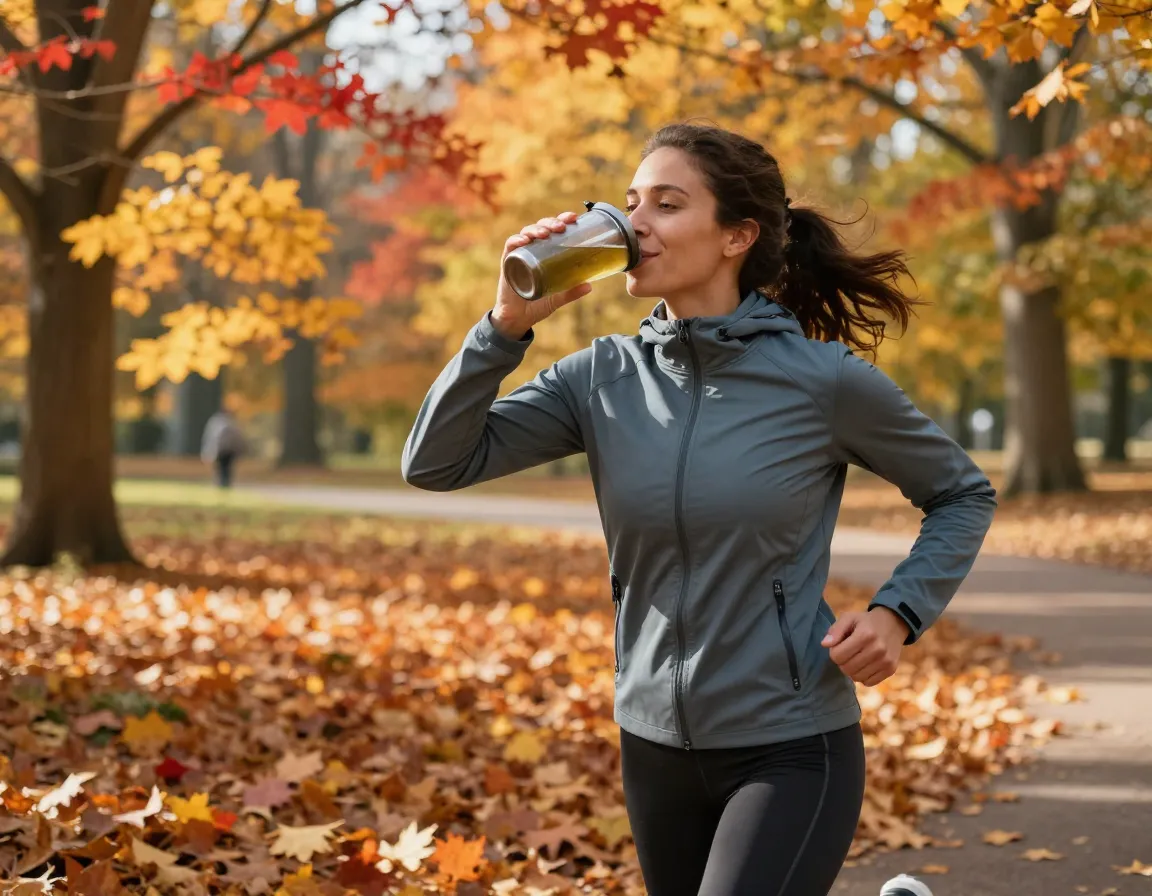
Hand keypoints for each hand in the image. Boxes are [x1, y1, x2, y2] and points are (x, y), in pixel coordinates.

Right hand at [491, 211, 592, 339]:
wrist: (517, 319)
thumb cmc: (537, 304)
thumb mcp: (557, 298)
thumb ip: (571, 292)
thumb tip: (590, 286)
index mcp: (545, 253)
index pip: (553, 230)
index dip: (561, 220)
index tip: (573, 218)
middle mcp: (532, 250)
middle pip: (540, 227)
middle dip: (550, 222)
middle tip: (560, 227)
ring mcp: (519, 255)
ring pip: (526, 233)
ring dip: (535, 229)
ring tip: (544, 233)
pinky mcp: (507, 262)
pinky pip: (510, 246)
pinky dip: (516, 240)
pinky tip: (523, 240)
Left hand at [821, 607, 909, 686]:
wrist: (893, 624)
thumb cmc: (866, 622)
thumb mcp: (849, 618)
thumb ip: (835, 630)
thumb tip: (825, 644)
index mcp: (865, 635)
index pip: (837, 656)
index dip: (834, 652)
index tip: (839, 646)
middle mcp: (877, 649)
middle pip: (846, 669)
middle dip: (842, 662)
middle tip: (847, 653)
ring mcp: (885, 661)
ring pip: (856, 677)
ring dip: (852, 670)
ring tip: (856, 658)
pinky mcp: (890, 669)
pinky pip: (868, 683)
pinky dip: (863, 676)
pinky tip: (865, 664)